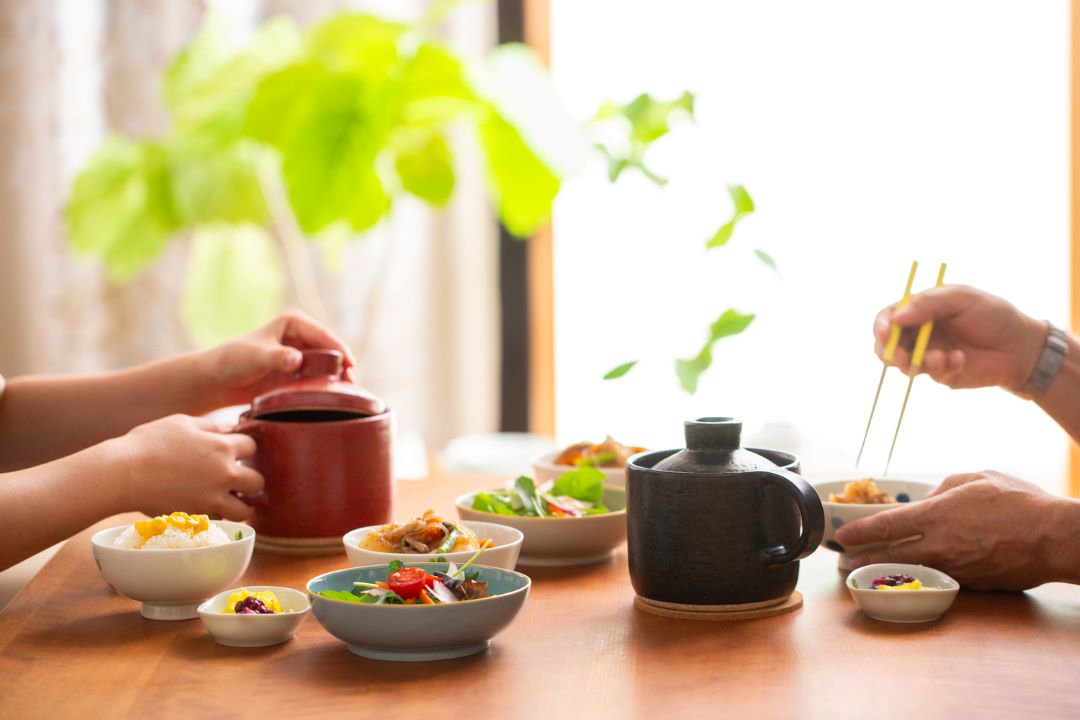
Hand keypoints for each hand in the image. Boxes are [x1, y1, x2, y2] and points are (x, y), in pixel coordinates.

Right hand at [118, 415, 262, 520]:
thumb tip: (229, 430)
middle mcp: (224, 474)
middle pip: (257, 481)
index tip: (232, 450)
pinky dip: (216, 515)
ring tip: (225, 498)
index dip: (242, 447)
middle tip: (234, 477)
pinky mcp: (197, 516)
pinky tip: (205, 505)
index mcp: (223, 447)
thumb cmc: (149, 442)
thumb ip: (211, 426)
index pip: (252, 447)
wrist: (124, 473)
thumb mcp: (183, 423)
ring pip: (244, 510)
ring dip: (239, 504)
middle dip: (248, 479)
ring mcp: (212, 499)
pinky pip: (218, 520)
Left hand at [200, 310, 355, 407]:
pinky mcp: (299, 372)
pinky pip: (319, 377)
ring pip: (328, 364)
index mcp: (293, 322)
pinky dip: (327, 385)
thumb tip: (297, 360)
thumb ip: (278, 357)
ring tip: (347, 390)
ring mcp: (301, 354)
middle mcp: (301, 336)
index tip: (349, 365)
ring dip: (337, 376)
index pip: (323, 334)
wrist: (218, 381)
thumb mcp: (256, 357)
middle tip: (351, 381)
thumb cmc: (233, 362)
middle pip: (330, 349)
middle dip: (343, 364)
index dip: (339, 349)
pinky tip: (334, 396)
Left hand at [835, 470, 1079, 589]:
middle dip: (862, 558)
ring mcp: (955, 568)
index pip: (886, 525)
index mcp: (937, 515)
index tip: (841, 536)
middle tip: (843, 561)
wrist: (1054, 537)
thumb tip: (931, 500)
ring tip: (865, 571)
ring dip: (885, 571)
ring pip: (910, 571)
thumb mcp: (974, 479)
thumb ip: (944, 489)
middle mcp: (940, 545)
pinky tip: (909, 576)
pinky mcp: (971, 583)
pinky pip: (939, 578)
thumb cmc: (1019, 502)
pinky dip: (920, 577)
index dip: (859, 531)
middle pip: (889, 555)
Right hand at [873, 285, 1045, 390]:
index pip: (889, 317)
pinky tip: (960, 360)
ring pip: (905, 363)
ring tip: (941, 358)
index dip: (881, 326)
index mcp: (921, 310)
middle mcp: (920, 332)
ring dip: (919, 361)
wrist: (1021, 347)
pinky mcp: (941, 373)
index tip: (884, 334)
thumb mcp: (962, 298)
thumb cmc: (994, 315)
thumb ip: (929, 303)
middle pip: (888, 344)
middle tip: (901, 357)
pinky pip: (930, 374)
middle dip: (891, 352)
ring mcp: (928, 353)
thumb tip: (896, 317)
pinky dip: (943, 367)